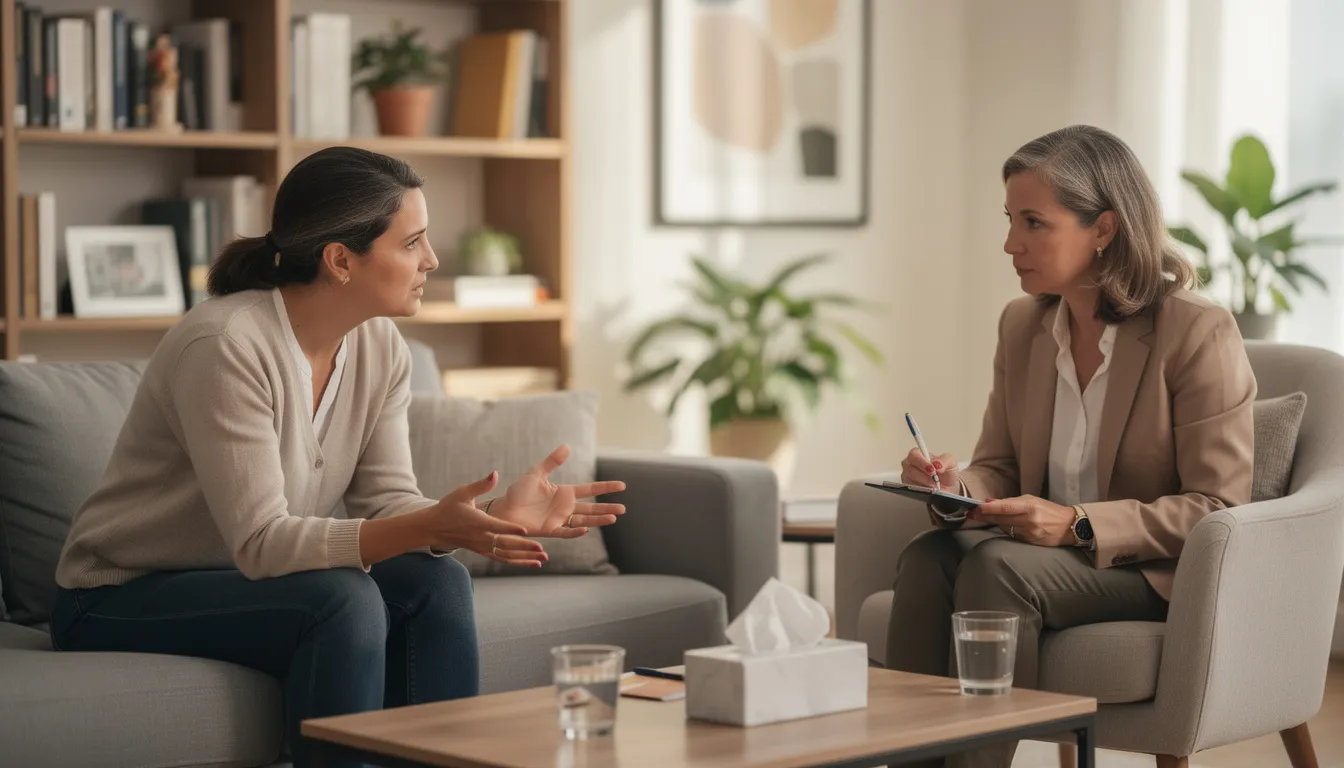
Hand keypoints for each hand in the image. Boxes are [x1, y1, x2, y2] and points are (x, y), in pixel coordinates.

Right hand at [419, 471, 549, 566]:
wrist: (433, 527)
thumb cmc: (448, 507)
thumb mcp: (463, 492)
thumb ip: (481, 485)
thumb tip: (495, 474)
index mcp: (478, 522)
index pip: (497, 526)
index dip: (511, 528)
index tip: (526, 530)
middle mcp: (481, 537)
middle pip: (505, 544)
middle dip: (524, 547)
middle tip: (542, 548)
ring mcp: (482, 546)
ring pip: (506, 555)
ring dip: (525, 558)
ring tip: (542, 559)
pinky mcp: (483, 551)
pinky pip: (502, 558)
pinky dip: (517, 562)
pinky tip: (531, 563)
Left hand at [488, 445, 627, 537]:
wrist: (503, 509)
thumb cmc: (518, 492)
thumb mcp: (536, 473)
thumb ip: (552, 461)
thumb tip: (567, 446)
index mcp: (564, 492)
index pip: (590, 489)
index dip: (605, 487)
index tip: (622, 485)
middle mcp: (565, 507)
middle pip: (591, 507)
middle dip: (607, 508)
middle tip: (624, 508)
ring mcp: (559, 519)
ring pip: (584, 520)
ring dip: (598, 520)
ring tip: (613, 518)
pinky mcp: (550, 530)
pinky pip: (566, 531)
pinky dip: (576, 531)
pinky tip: (586, 528)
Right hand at [900, 448, 961, 491]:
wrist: (948, 487)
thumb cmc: (946, 472)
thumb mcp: (950, 462)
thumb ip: (944, 460)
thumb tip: (937, 464)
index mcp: (919, 455)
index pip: (913, 455)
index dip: (921, 462)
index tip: (932, 469)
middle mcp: (911, 465)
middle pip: (910, 469)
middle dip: (923, 475)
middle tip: (935, 480)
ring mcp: (908, 478)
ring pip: (910, 481)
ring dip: (924, 484)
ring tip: (935, 486)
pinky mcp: (909, 489)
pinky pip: (911, 490)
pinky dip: (921, 491)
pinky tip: (930, 491)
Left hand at [970, 495, 1074, 546]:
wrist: (1070, 526)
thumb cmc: (1049, 510)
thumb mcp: (1032, 500)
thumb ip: (1011, 502)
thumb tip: (989, 501)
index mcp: (1030, 506)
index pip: (1004, 507)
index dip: (988, 508)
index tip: (976, 508)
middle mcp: (1029, 520)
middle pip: (1001, 519)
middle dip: (984, 516)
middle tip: (971, 514)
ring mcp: (1030, 533)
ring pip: (1005, 528)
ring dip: (995, 522)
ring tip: (988, 517)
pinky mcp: (1031, 543)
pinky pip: (1012, 535)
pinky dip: (1007, 530)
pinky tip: (1006, 525)